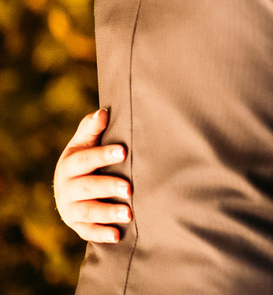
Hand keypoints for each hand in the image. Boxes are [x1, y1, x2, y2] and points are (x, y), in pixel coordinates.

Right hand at [54, 109, 130, 242]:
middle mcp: (66, 188)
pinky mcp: (77, 225)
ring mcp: (70, 209)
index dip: (103, 155)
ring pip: (88, 212)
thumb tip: (103, 113)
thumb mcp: (84, 143)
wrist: (69, 186)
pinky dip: (101, 235)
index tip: (124, 151)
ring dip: (108, 214)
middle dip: (108, 188)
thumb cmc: (85, 158)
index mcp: (69, 164)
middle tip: (129, 189)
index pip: (86, 159)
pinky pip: (87, 232)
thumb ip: (92, 128)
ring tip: (129, 214)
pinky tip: (118, 236)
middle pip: (87, 188)